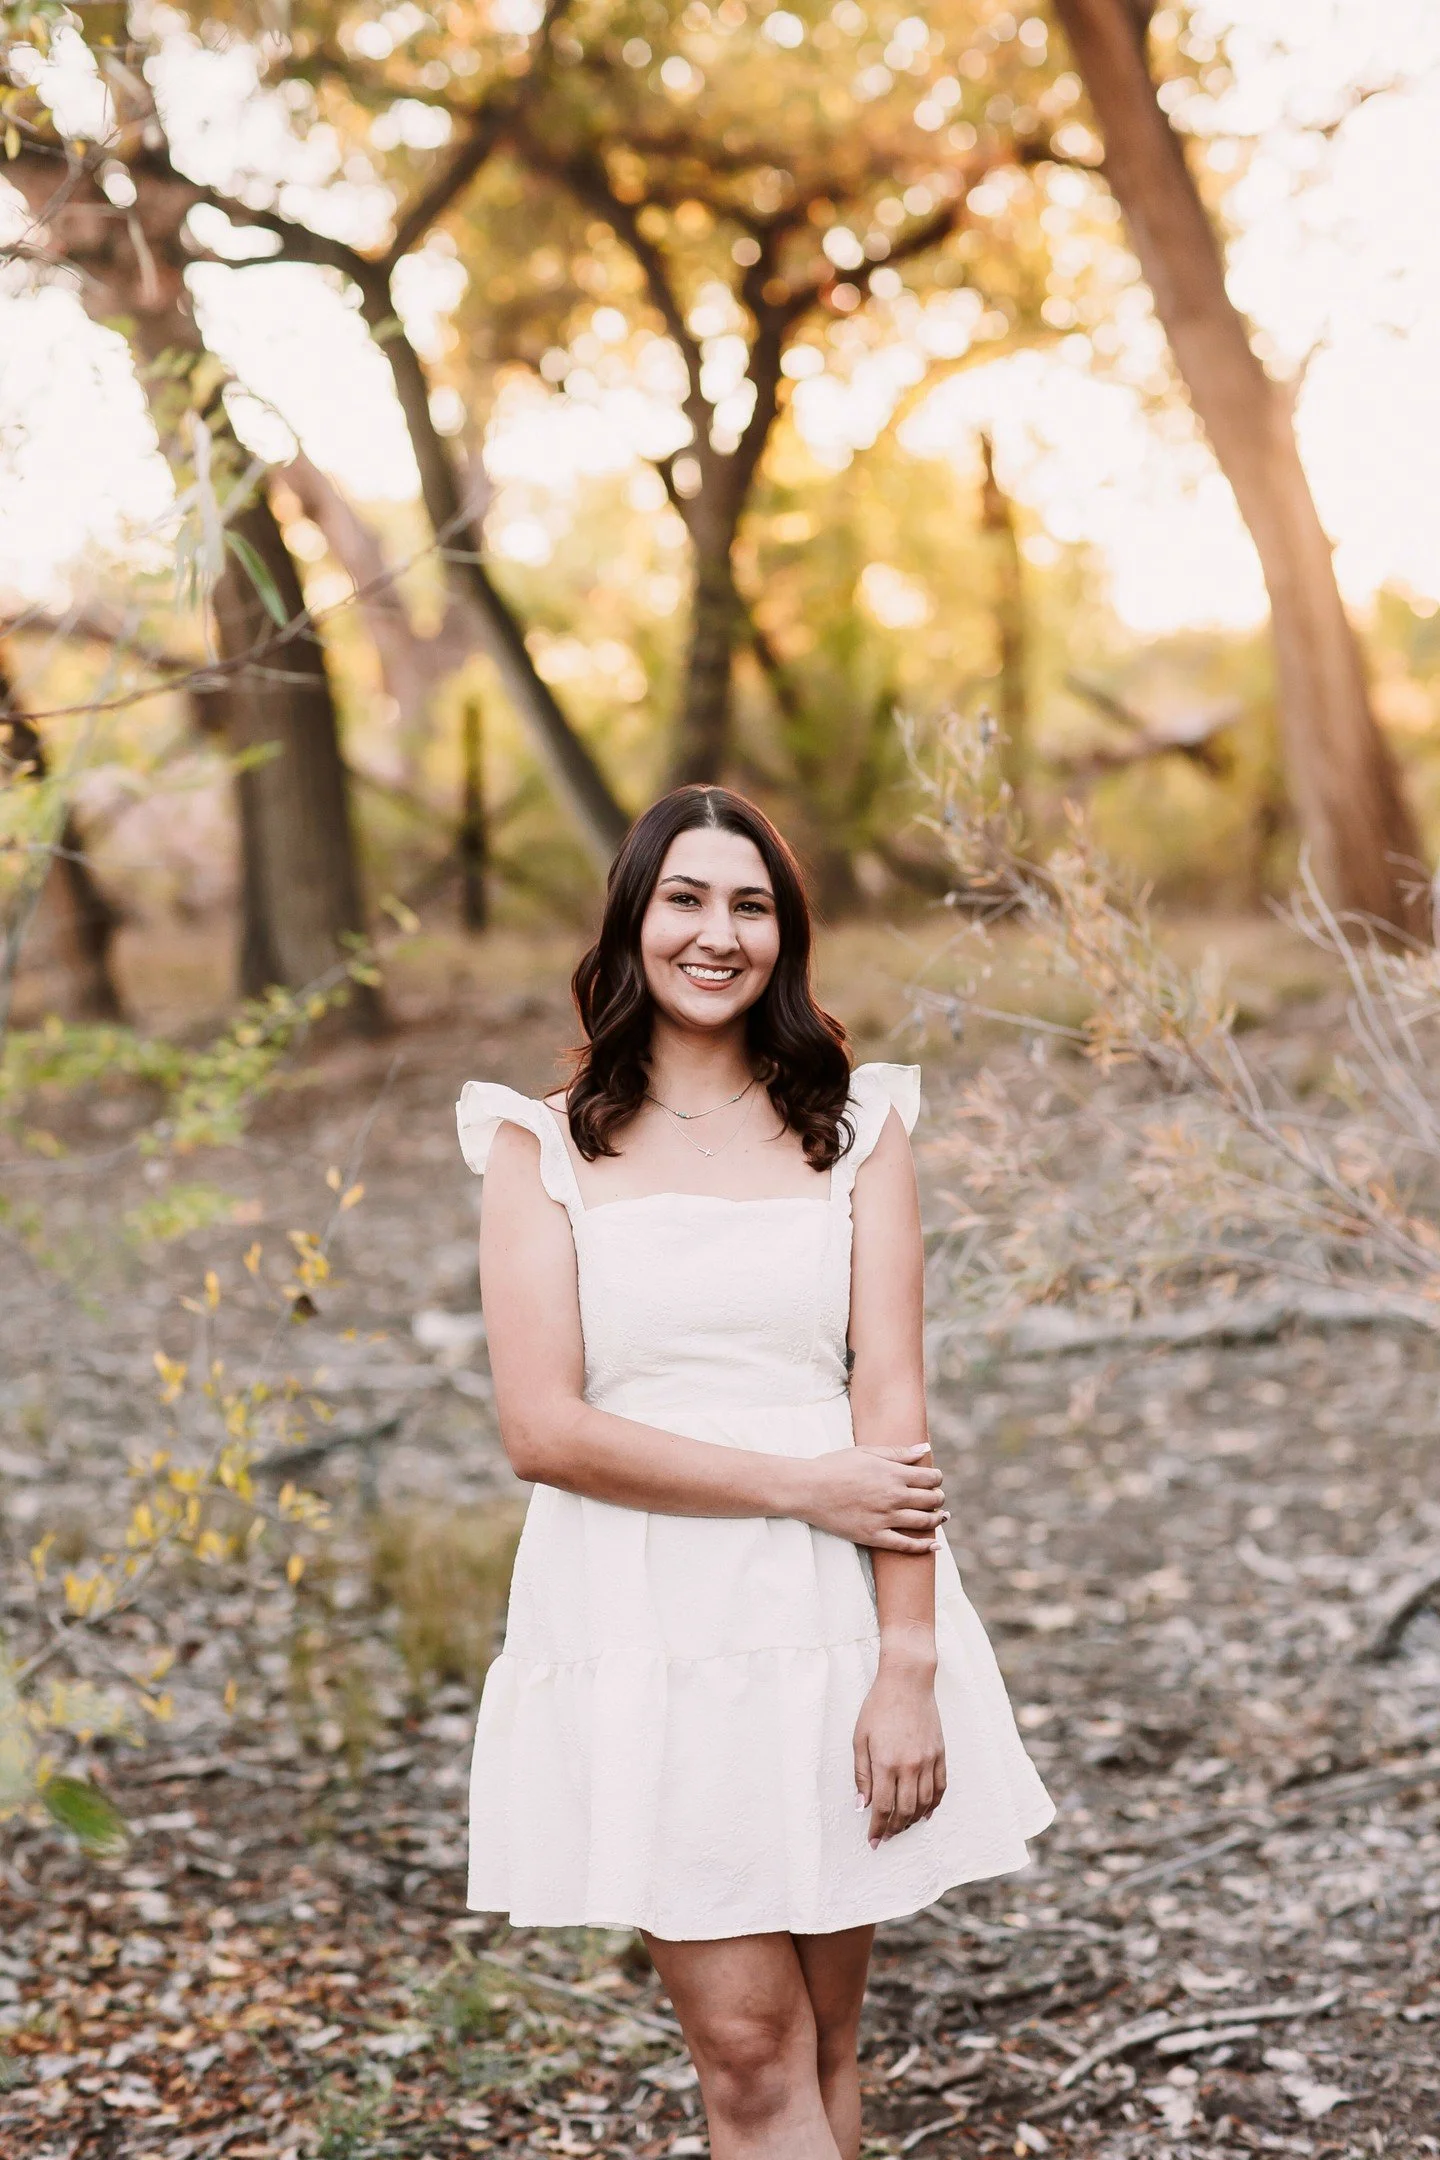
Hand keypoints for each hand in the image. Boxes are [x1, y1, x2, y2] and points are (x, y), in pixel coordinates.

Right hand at [799, 1443, 946, 1552]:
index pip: (930, 1478)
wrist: (808, 1489)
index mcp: (893, 1474)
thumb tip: (925, 1449)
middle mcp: (893, 1497)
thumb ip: (898, 1452)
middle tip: (937, 1498)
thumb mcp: (867, 1451)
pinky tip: (935, 1544)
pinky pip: (905, 1545)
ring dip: (937, 1519)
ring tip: (940, 1517)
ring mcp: (884, 1518)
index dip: (937, 1479)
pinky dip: (924, 1546)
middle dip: (939, 1498)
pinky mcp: (874, 1536)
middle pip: (930, 1500)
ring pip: (923, 1522)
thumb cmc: (835, 1466)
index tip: (935, 1479)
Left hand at [854, 1659, 946, 1847]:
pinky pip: (940, 1788)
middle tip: (886, 1837)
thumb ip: (861, 1774)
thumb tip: (861, 1805)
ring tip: (902, 1827)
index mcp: (885, 1763)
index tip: (873, 1841)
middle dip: (894, 1829)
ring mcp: (927, 1761)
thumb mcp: (860, 1738)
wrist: (907, 1681)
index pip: (882, 1807)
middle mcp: (909, 1766)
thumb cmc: (878, 1707)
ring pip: (924, 1803)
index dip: (877, 1828)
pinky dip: (933, 1805)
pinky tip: (925, 1813)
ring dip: (912, 1821)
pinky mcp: (940, 1754)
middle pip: (904, 1811)